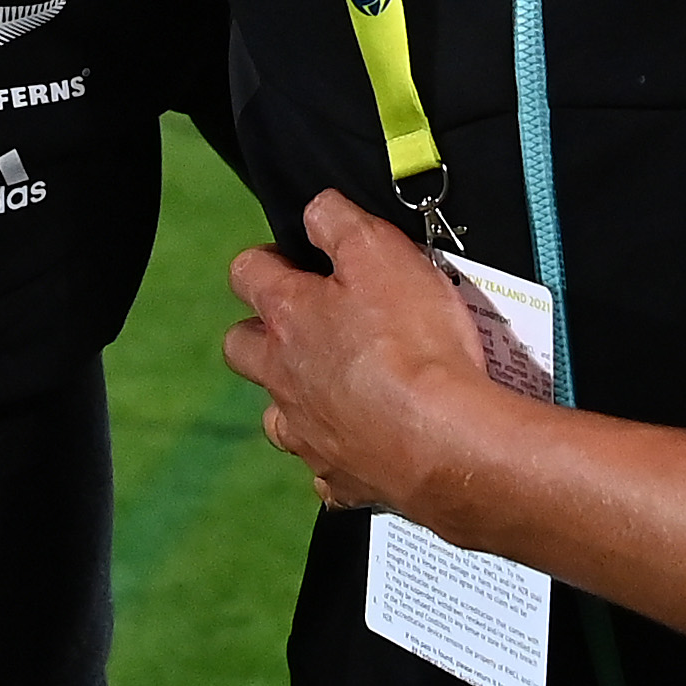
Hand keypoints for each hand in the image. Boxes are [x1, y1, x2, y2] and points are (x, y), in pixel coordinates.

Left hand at [226, 192, 500, 511]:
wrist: (444, 439)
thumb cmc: (413, 345)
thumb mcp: (381, 251)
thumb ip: (339, 222)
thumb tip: (316, 209)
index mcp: (289, 316)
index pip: (247, 272)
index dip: (265, 259)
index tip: (287, 258)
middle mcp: (284, 375)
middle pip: (241, 347)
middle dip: (261, 332)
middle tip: (302, 324)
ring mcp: (307, 430)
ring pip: (276, 412)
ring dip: (296, 396)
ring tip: (336, 386)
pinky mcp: (339, 476)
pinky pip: (325, 467)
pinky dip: (339, 453)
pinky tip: (369, 441)